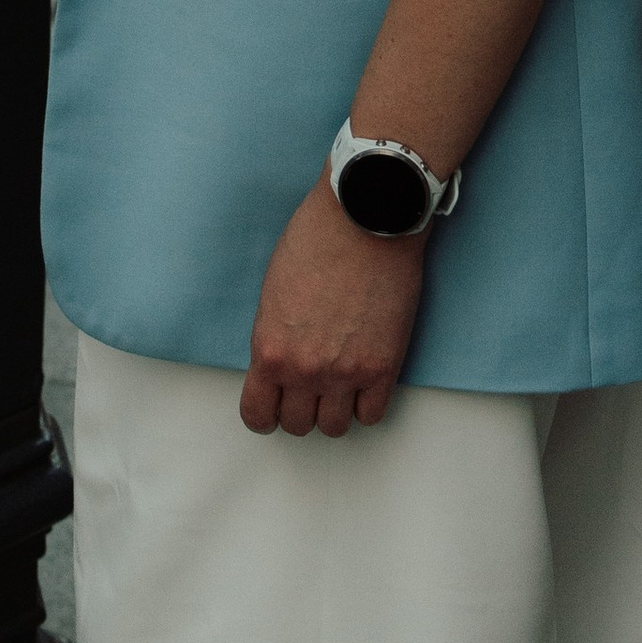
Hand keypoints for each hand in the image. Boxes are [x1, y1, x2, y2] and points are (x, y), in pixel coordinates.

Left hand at [239, 173, 428, 436]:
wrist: (366, 215)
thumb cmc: (318, 236)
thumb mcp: (274, 289)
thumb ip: (275, 334)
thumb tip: (281, 360)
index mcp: (270, 348)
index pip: (257, 415)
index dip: (266, 411)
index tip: (275, 403)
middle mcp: (305, 370)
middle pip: (297, 425)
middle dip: (301, 406)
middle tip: (310, 384)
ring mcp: (346, 373)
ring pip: (334, 427)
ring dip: (335, 408)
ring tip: (339, 382)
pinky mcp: (384, 367)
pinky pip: (372, 415)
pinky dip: (367, 402)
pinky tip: (365, 379)